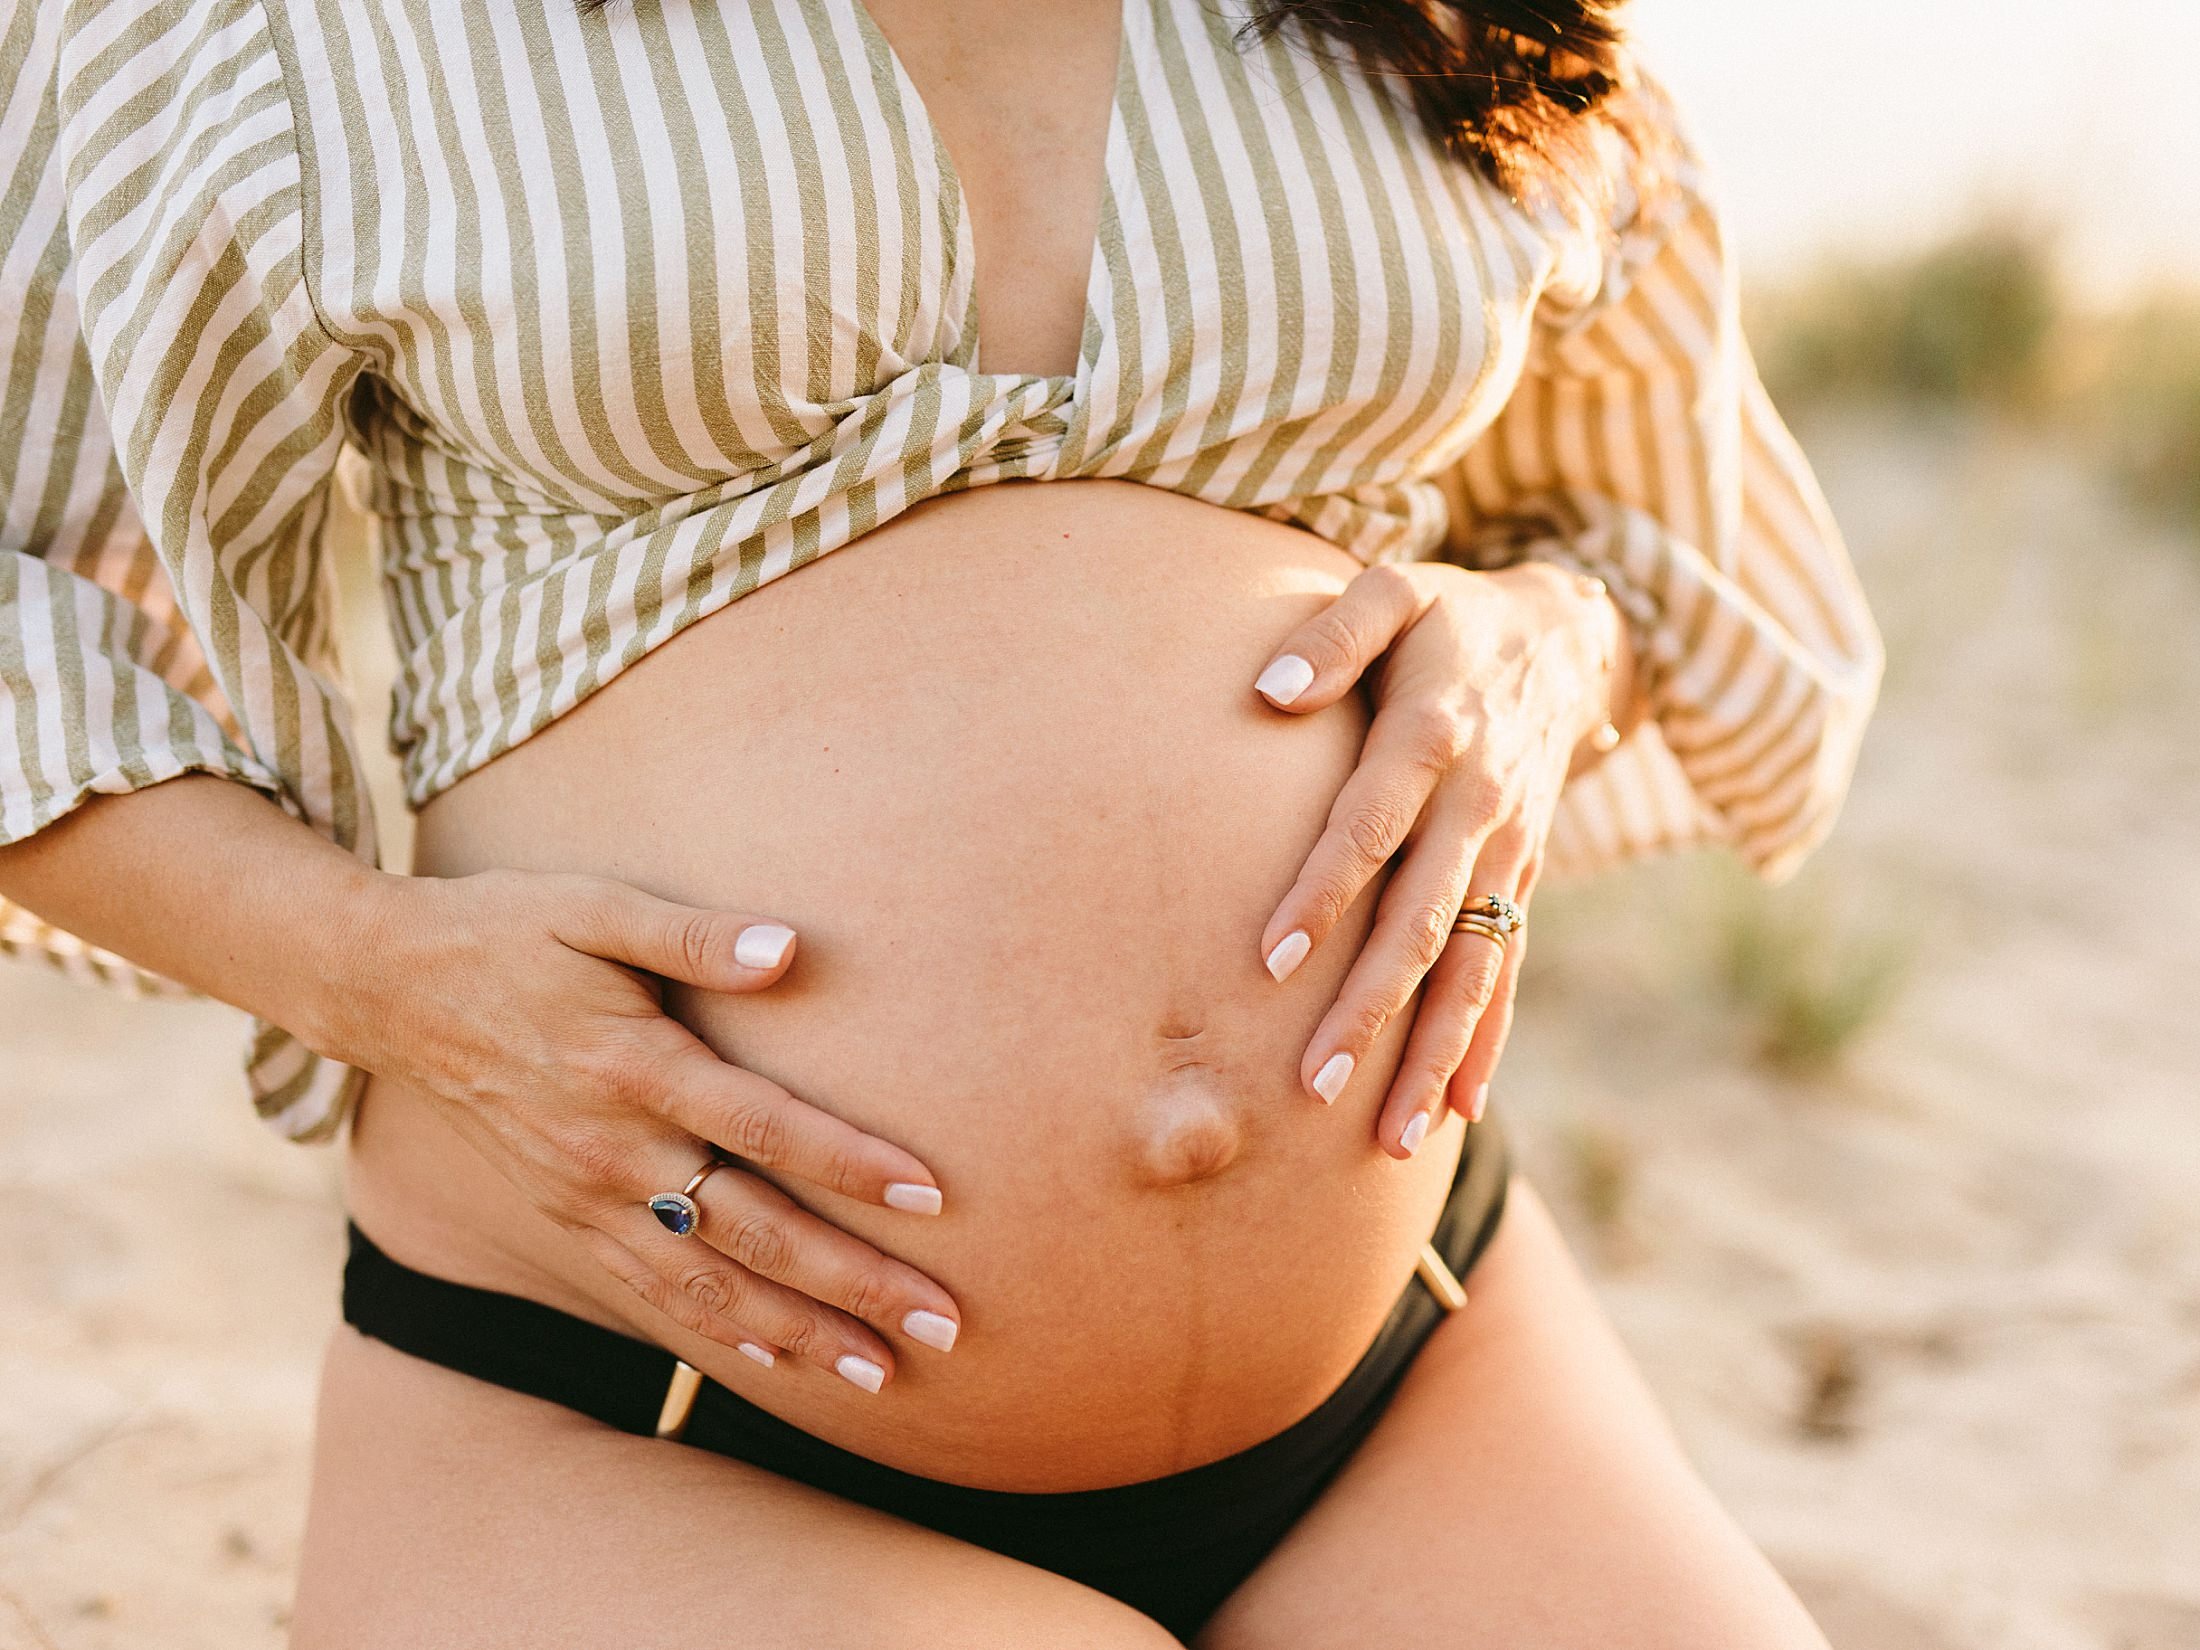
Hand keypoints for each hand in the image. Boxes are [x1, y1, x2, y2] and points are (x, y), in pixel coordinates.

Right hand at [322, 869, 958, 1392]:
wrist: (391, 989)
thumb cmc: (509, 931)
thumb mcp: (595, 907)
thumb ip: (693, 933)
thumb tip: (788, 947)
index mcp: (632, 1068)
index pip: (761, 1127)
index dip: (848, 1163)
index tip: (931, 1195)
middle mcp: (613, 1151)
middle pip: (752, 1230)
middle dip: (852, 1284)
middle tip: (943, 1323)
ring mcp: (586, 1197)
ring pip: (708, 1283)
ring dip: (800, 1333)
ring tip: (883, 1373)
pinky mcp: (567, 1219)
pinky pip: (653, 1292)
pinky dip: (721, 1331)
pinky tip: (780, 1360)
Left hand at [1250, 560, 1627, 1157]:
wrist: (1571, 636)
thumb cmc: (1452, 615)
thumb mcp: (1396, 589)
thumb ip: (1333, 635)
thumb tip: (1267, 693)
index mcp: (1439, 736)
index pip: (1371, 827)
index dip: (1323, 891)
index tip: (1267, 960)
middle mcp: (1482, 806)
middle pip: (1424, 920)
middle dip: (1371, 1008)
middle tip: (1312, 1085)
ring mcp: (1511, 851)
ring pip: (1472, 966)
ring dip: (1433, 1052)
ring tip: (1390, 1135)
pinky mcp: (1523, 878)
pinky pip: (1505, 969)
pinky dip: (1485, 1040)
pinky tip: (1457, 1112)